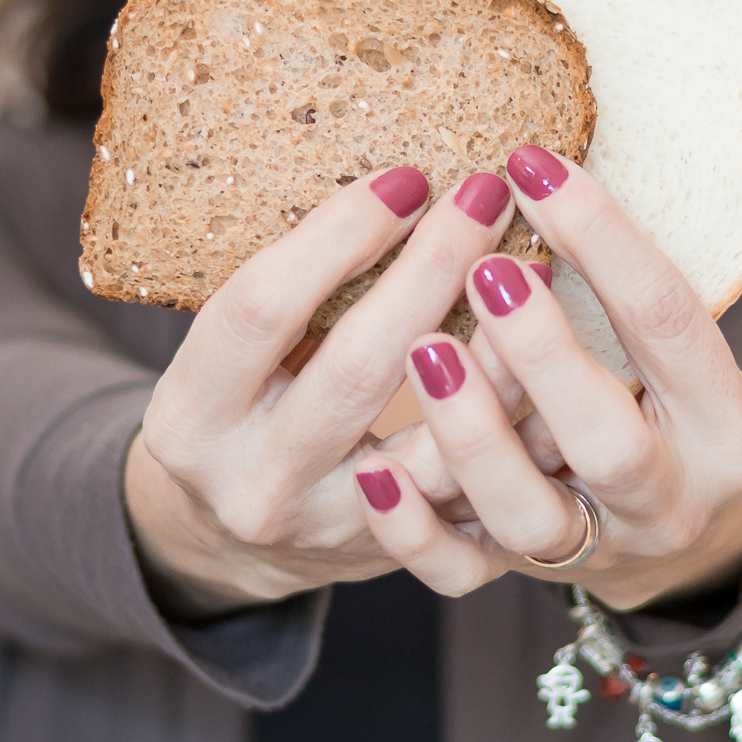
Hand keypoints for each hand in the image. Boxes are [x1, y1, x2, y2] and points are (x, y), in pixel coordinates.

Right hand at [124, 164, 524, 612]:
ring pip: (429, 448)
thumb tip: (406, 189)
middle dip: (429, 271)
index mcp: (191, 415)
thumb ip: (294, 291)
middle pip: (354, 366)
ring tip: (532, 268)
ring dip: (495, 352)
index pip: (262, 308)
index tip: (406, 179)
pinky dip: (514, 428)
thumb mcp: (233, 354)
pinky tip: (550, 367)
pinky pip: (472, 504)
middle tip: (484, 196)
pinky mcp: (391, 562)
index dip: (337, 236)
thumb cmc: (244, 404)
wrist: (231, 538)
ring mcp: (325, 531)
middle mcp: (252, 482)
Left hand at [351, 146, 741, 608]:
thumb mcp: (680, 351)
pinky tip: (374, 475)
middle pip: (610, 442)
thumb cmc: (664, 403)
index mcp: (725, 423)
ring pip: (530, 517)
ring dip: (471, 433)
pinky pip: (464, 575)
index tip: (536, 166)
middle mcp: (671, 498)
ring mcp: (597, 550)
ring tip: (423, 351)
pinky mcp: (525, 581)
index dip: (605, 242)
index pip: (669, 323)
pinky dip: (415, 530)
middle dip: (544, 356)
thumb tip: (533, 169)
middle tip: (484, 269)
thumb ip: (620, 290)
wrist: (676, 537)